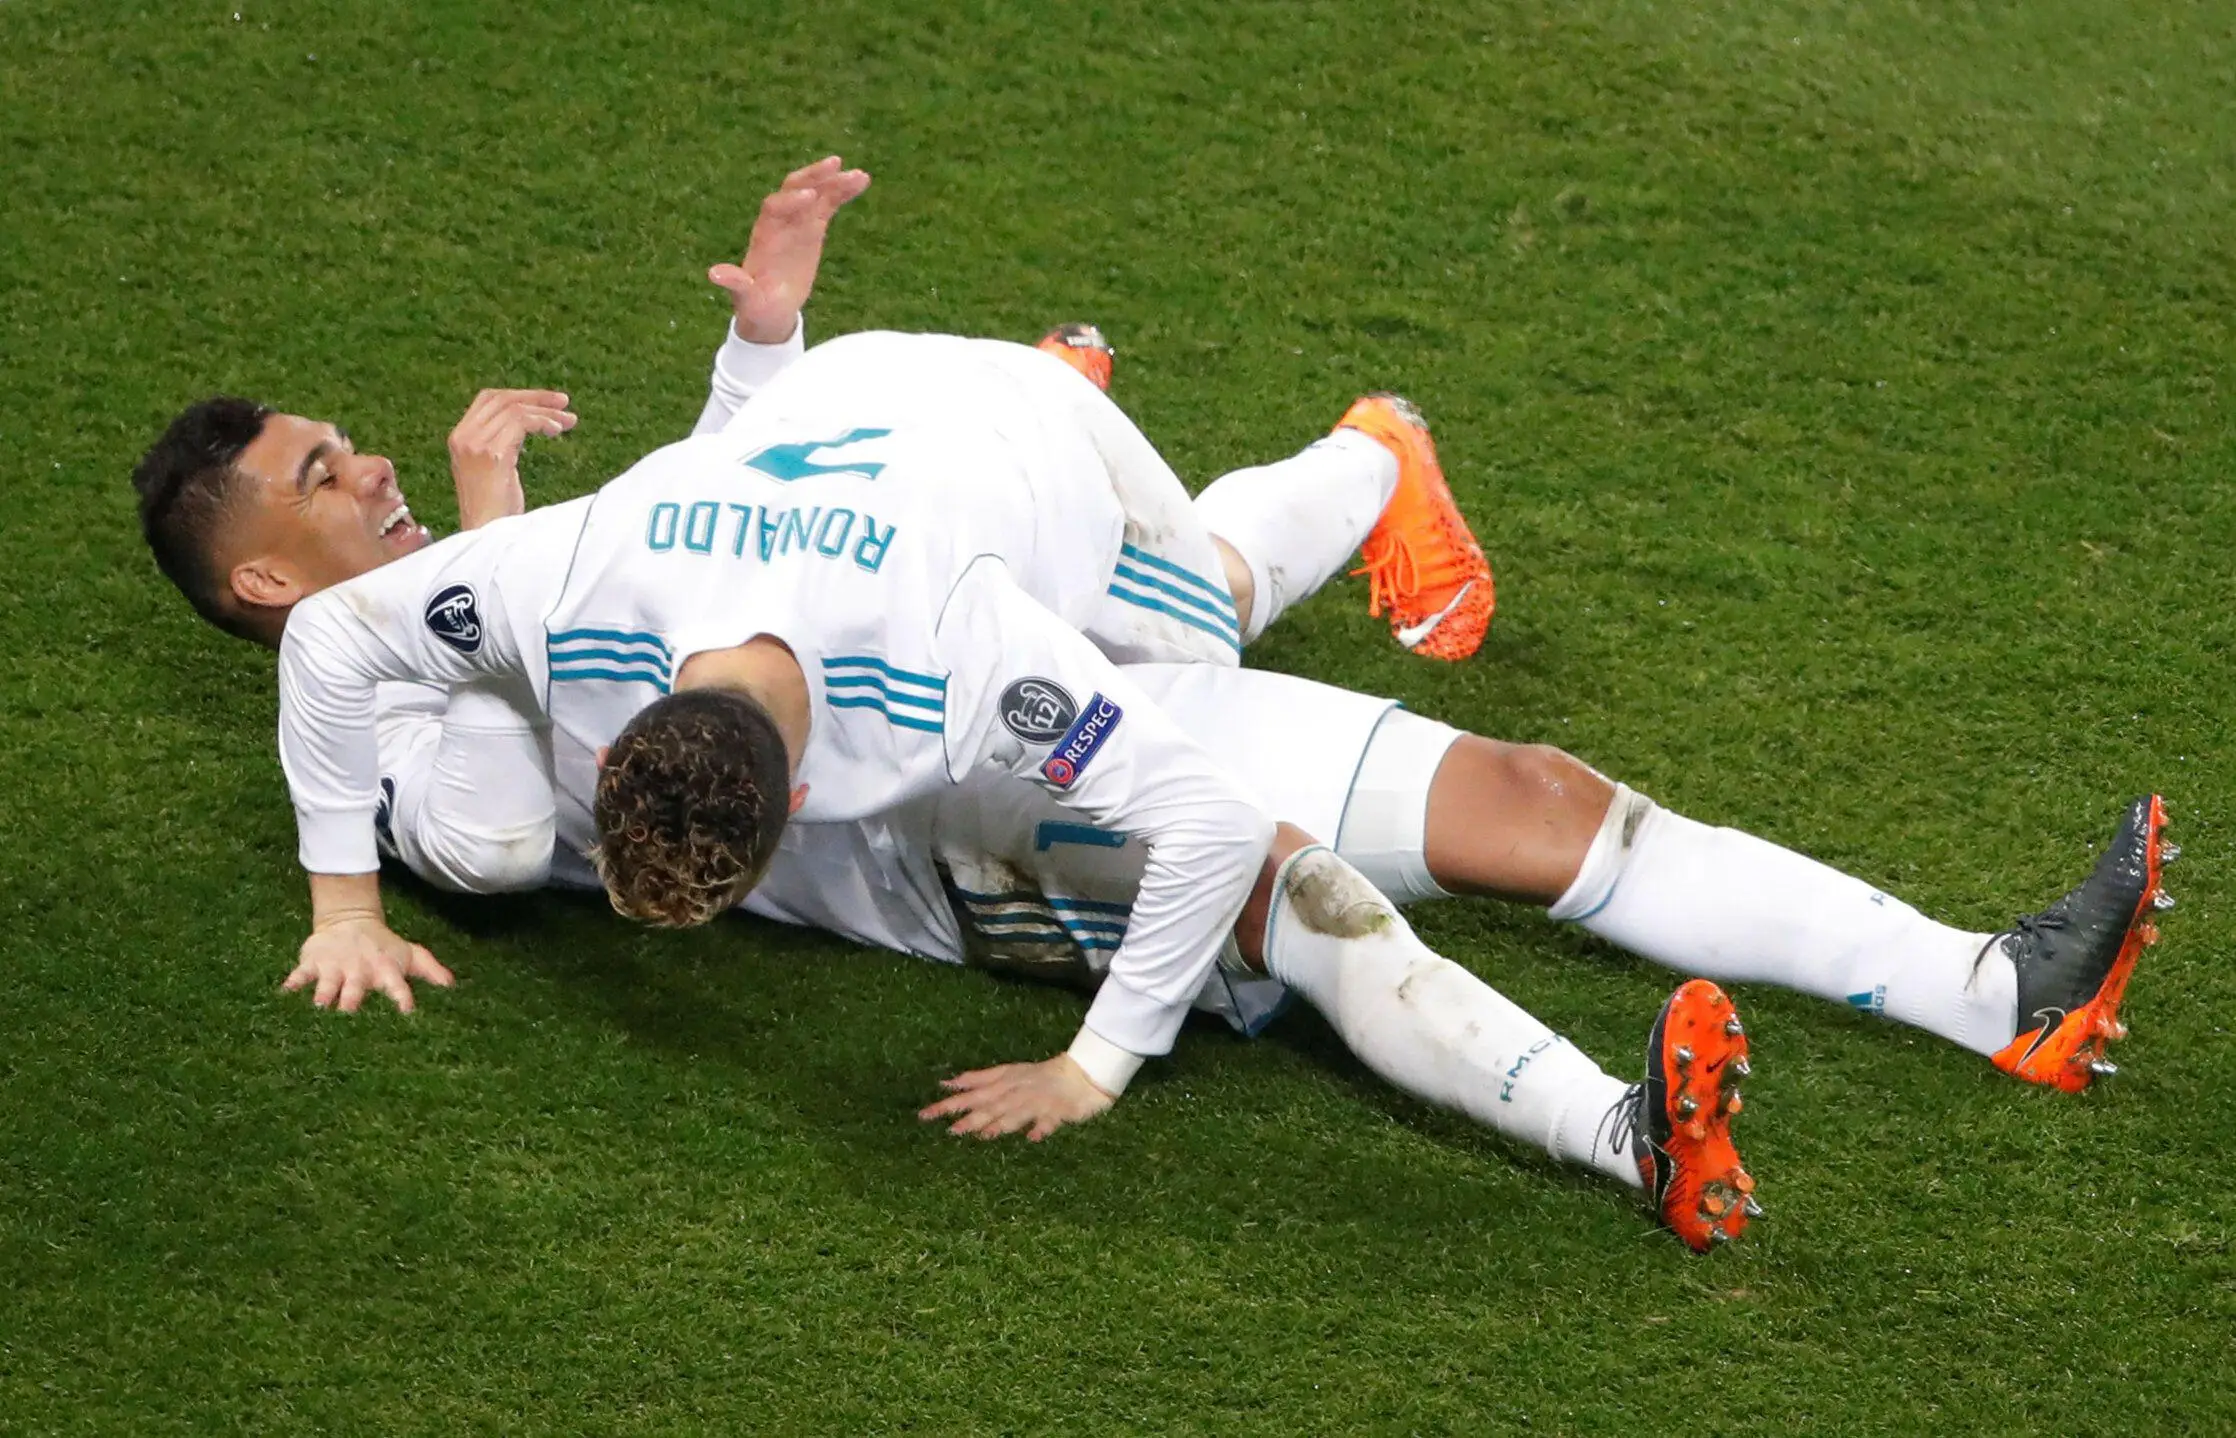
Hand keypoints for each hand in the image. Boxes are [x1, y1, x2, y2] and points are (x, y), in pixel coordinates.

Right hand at [283, 915, 454, 1013]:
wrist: (349, 920)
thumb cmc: (383, 946)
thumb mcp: (409, 954)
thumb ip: (430, 970)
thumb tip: (453, 986)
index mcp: (385, 971)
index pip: (396, 987)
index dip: (402, 998)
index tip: (406, 1012)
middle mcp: (360, 971)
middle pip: (356, 990)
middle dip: (352, 1002)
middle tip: (349, 1015)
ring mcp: (335, 966)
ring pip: (328, 984)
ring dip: (323, 994)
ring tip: (318, 1006)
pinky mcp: (313, 962)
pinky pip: (300, 974)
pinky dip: (293, 982)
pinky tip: (284, 992)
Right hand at [447, 388, 577, 528]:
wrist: (485, 538)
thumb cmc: (497, 512)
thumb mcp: (496, 470)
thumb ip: (502, 444)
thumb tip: (530, 422)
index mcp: (459, 438)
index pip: (488, 399)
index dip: (520, 395)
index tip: (549, 401)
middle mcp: (462, 437)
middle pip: (502, 400)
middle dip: (538, 398)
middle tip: (565, 403)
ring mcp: (474, 445)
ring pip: (514, 410)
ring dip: (546, 413)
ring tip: (569, 422)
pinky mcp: (492, 455)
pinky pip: (520, 423)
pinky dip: (542, 422)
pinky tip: (556, 431)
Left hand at [710, 156, 871, 344]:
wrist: (768, 309)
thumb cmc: (755, 305)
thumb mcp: (745, 298)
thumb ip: (735, 284)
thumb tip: (715, 275)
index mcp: (763, 236)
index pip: (774, 208)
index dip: (790, 201)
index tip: (810, 197)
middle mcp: (779, 222)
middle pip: (794, 190)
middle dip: (813, 177)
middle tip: (835, 166)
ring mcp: (797, 223)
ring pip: (816, 194)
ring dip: (836, 182)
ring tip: (860, 175)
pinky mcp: (812, 228)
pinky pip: (828, 204)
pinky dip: (843, 192)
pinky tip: (861, 181)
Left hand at [917, 1054, 1116, 1141]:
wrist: (1079, 1075)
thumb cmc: (1038, 1075)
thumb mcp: (1006, 1073)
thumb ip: (977, 1079)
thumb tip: (947, 1082)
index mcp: (1002, 1085)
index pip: (970, 1096)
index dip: (948, 1104)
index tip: (924, 1115)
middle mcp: (1015, 1094)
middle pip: (989, 1107)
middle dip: (969, 1118)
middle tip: (949, 1131)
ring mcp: (1036, 1103)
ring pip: (1016, 1115)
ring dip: (1001, 1123)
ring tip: (985, 1135)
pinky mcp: (1057, 1112)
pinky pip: (1048, 1122)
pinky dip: (1040, 1128)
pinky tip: (1032, 1137)